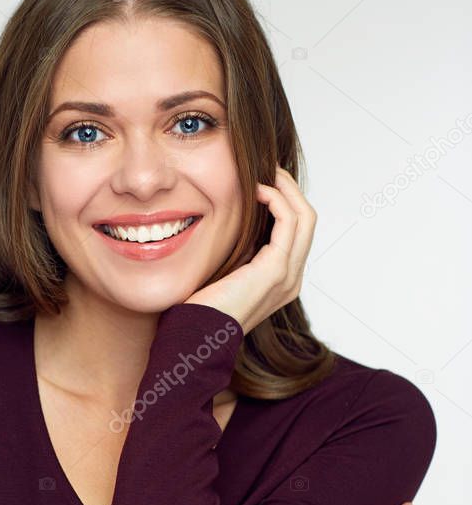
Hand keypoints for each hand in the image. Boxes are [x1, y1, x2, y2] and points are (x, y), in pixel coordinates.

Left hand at [184, 166, 316, 335]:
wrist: (197, 337)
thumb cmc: (202, 308)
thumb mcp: (226, 270)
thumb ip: (239, 249)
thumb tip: (235, 217)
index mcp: (282, 280)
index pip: (298, 230)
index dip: (285, 200)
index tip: (263, 179)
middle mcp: (292, 279)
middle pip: (308, 218)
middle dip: (290, 188)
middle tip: (268, 167)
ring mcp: (288, 276)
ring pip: (305, 216)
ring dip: (286, 187)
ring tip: (264, 172)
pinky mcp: (275, 271)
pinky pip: (289, 221)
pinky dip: (276, 199)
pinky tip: (256, 190)